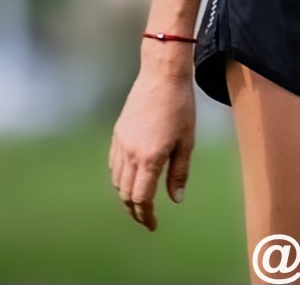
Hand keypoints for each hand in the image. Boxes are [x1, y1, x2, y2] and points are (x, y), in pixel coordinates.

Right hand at [108, 57, 195, 229]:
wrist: (162, 74)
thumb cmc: (180, 105)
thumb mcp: (186, 140)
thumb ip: (179, 172)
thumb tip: (176, 199)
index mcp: (149, 158)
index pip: (142, 198)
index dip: (146, 216)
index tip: (152, 225)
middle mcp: (130, 154)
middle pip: (126, 193)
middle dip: (135, 210)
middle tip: (146, 217)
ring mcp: (121, 142)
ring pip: (117, 180)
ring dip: (126, 194)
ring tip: (139, 199)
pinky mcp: (118, 131)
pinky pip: (113, 163)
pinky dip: (120, 176)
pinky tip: (131, 175)